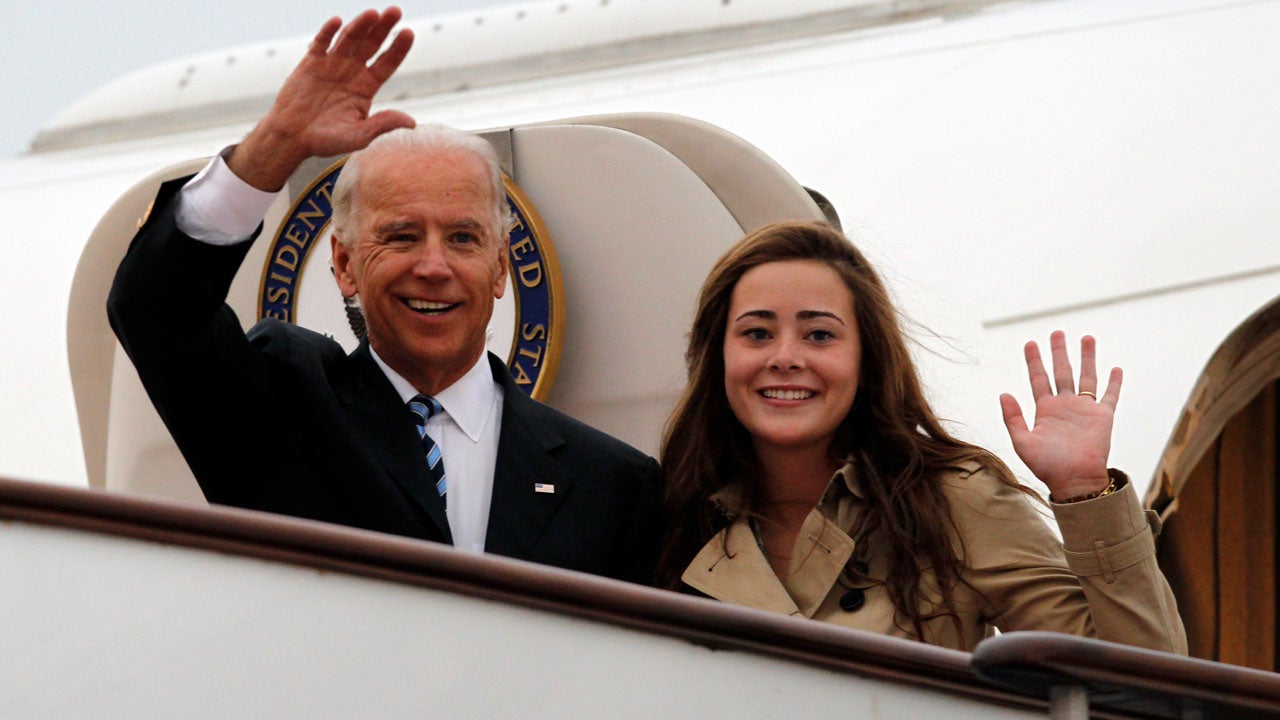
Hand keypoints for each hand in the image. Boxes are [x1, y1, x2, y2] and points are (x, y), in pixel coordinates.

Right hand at [229, 7, 415, 190]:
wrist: (292, 138)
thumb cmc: (327, 140)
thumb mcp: (359, 135)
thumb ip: (383, 125)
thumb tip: (412, 122)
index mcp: (366, 87)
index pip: (387, 63)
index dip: (398, 48)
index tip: (409, 32)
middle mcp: (352, 71)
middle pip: (372, 44)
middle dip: (384, 28)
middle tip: (395, 11)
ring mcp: (332, 64)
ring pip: (349, 39)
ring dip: (360, 25)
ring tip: (372, 13)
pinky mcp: (311, 62)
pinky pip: (321, 43)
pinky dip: (328, 32)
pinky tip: (338, 22)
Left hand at [999, 331, 1119, 500]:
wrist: (1074, 481)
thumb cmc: (1047, 466)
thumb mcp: (1023, 442)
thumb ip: (1013, 418)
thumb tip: (1004, 393)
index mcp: (1045, 410)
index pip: (1038, 378)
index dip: (1034, 361)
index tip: (1030, 343)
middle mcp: (1064, 406)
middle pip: (1062, 371)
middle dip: (1059, 352)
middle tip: (1058, 332)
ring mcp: (1084, 410)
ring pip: (1086, 377)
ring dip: (1087, 358)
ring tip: (1087, 338)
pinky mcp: (1103, 417)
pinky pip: (1110, 396)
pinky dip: (1113, 383)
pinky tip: (1115, 368)